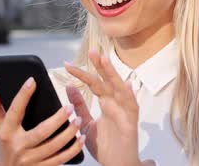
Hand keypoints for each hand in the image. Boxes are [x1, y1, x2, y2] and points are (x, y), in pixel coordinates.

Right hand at [0, 77, 85, 165]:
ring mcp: (30, 160)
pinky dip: (73, 149)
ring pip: (54, 146)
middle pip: (41, 132)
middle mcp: (18, 146)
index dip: (23, 95)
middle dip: (58, 119)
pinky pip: (60, 159)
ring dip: (69, 133)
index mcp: (7, 132)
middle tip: (70, 106)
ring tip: (79, 120)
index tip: (33, 81)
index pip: (15, 111)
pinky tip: (81, 139)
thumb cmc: (5, 143)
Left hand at [64, 51, 142, 165]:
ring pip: (119, 89)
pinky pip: (131, 107)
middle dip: (101, 66)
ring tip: (105, 61)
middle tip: (92, 51)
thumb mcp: (86, 125)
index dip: (82, 74)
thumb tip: (69, 87)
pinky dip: (129, 96)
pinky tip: (125, 85)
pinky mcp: (130, 123)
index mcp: (106, 104)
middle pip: (108, 82)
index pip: (94, 84)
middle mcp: (116, 105)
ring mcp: (124, 112)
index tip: (67, 65)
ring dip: (113, 75)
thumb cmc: (105, 147)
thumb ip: (79, 107)